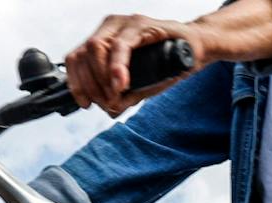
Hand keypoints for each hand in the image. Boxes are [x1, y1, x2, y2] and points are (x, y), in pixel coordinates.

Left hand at [65, 14, 203, 114]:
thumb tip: (110, 109)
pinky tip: (121, 84)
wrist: (196, 51)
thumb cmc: (168, 64)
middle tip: (107, 103)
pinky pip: (120, 46)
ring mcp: (124, 24)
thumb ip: (124, 94)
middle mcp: (110, 27)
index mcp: (104, 39)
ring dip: (102, 78)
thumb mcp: (140, 84)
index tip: (85, 103)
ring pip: (95, 49)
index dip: (76, 83)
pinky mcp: (140, 25)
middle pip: (82, 55)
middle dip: (90, 85)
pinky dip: (117, 68)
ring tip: (117, 96)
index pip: (76, 58)